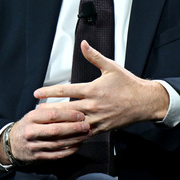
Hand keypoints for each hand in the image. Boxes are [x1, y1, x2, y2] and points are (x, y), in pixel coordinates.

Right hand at [0, 105, 89, 164]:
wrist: (11, 144)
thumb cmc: (27, 126)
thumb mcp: (33, 115)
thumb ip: (49, 112)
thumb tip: (71, 107)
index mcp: (31, 118)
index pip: (53, 115)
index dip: (68, 115)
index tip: (80, 115)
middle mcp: (32, 132)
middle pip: (57, 130)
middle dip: (74, 128)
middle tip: (86, 125)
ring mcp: (35, 146)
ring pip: (59, 143)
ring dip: (75, 139)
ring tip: (86, 135)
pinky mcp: (38, 157)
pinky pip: (57, 154)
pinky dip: (69, 150)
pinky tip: (78, 146)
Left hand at [33, 40, 168, 132]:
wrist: (145, 102)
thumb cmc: (128, 84)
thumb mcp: (111, 67)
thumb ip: (94, 56)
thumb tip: (83, 44)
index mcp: (93, 90)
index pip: (66, 90)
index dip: (49, 92)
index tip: (37, 93)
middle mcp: (93, 105)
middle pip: (65, 109)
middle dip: (49, 111)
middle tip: (35, 112)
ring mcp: (97, 119)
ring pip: (73, 123)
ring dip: (58, 124)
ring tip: (44, 124)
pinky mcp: (102, 128)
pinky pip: (83, 133)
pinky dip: (72, 135)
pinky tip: (62, 136)